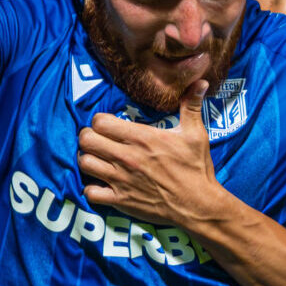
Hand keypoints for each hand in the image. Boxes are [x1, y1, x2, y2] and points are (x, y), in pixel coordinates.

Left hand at [78, 80, 229, 227]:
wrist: (198, 205)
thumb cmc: (196, 168)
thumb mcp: (195, 134)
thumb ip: (191, 105)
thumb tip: (201, 81)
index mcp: (140, 137)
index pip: (100, 121)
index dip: (100, 121)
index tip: (108, 126)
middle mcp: (126, 156)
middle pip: (86, 139)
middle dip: (89, 138)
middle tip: (98, 141)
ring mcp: (120, 180)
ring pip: (84, 163)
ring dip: (88, 160)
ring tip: (98, 160)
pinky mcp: (120, 200)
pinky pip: (90, 192)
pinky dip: (92, 188)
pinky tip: (101, 184)